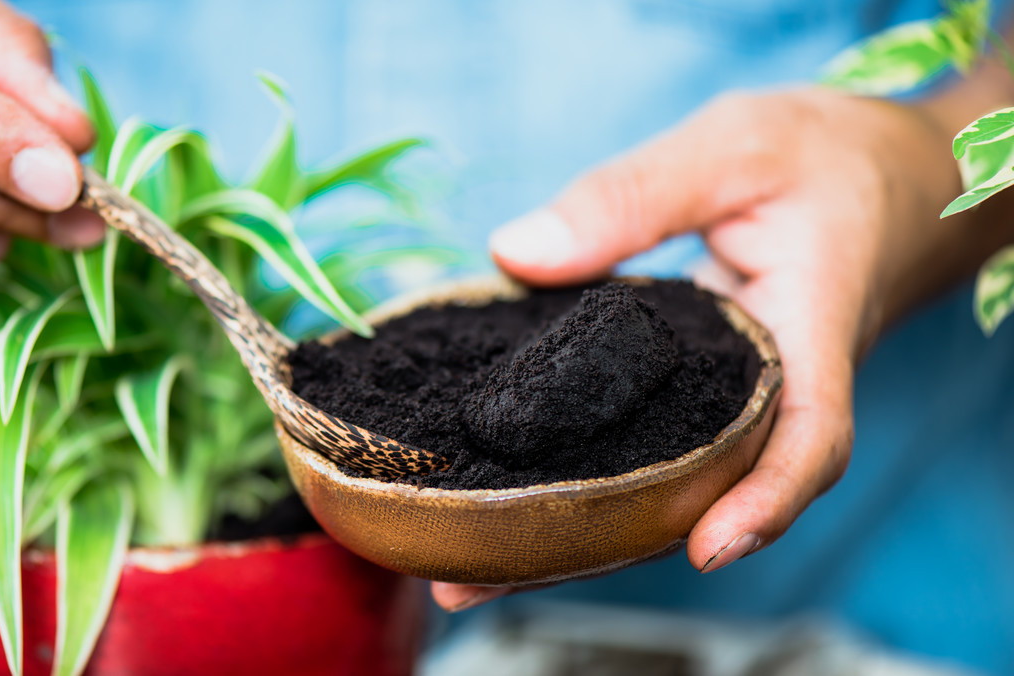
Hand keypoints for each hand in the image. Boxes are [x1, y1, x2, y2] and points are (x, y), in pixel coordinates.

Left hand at [435, 87, 990, 610]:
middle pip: (703, 490)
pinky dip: (584, 472)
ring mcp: (733, 397)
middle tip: (481, 581)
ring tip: (466, 568)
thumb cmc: (825, 157)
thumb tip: (516, 252)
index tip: (705, 546)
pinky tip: (507, 486)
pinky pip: (649, 440)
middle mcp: (771, 386)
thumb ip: (632, 196)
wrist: (882, 178)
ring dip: (576, 528)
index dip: (764, 499)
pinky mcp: (698, 389)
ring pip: (666, 480)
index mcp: (807, 329)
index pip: (808, 434)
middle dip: (605, 545)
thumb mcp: (735, 146)